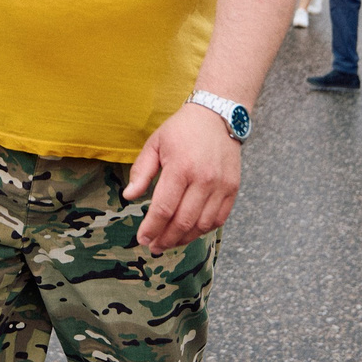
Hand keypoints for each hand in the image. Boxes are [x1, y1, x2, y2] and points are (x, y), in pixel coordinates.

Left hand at [124, 104, 241, 252]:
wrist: (217, 115)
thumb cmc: (181, 130)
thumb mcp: (154, 144)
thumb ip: (141, 172)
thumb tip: (129, 197)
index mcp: (180, 168)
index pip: (164, 209)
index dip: (152, 228)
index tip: (142, 238)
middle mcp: (203, 179)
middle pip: (183, 222)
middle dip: (165, 239)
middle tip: (154, 246)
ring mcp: (221, 186)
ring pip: (201, 225)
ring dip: (184, 238)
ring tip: (170, 241)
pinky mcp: (232, 188)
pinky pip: (218, 219)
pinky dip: (203, 230)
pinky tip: (190, 231)